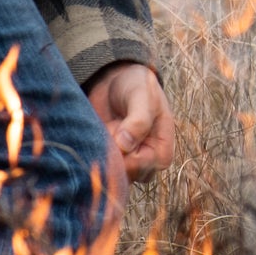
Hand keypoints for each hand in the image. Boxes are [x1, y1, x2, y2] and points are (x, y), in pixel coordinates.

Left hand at [85, 61, 175, 181]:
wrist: (116, 80)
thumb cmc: (137, 86)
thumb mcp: (142, 97)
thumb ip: (138, 120)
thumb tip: (126, 146)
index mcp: (162, 148)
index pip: (146, 165)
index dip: (129, 156)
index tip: (118, 132)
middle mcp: (146, 160)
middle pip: (129, 174)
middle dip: (114, 153)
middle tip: (113, 125)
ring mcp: (127, 162)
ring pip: (113, 174)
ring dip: (104, 153)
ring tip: (108, 127)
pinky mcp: (110, 159)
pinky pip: (100, 168)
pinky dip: (93, 153)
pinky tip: (99, 133)